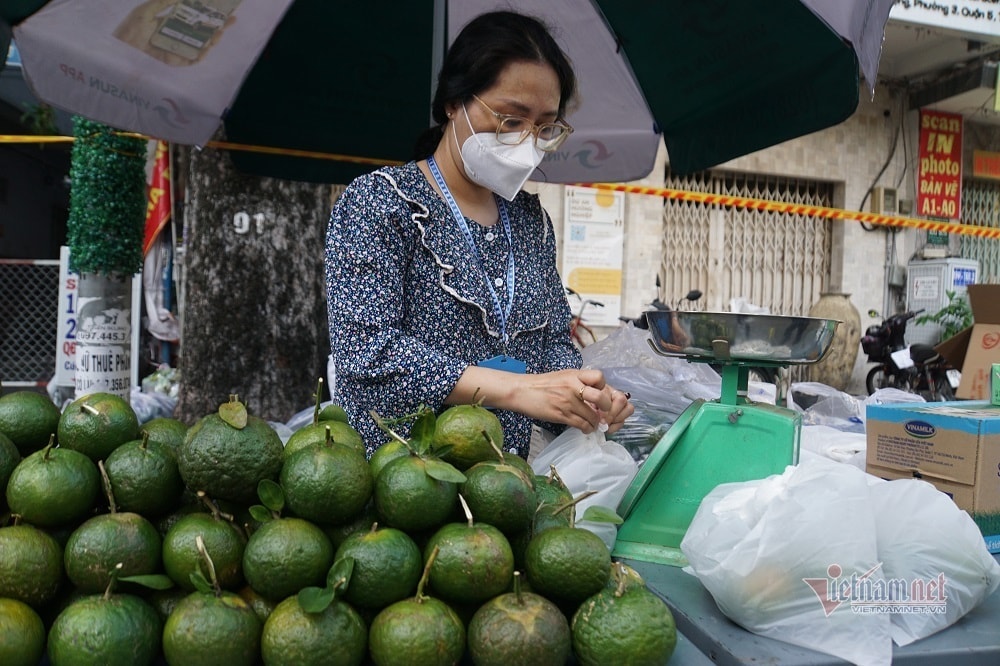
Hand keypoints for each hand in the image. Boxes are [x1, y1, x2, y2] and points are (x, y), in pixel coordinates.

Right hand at [449, 366, 633, 434]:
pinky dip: (587, 429)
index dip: (605, 388)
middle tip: (603, 414)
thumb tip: (596, 395)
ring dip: (596, 423)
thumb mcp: (562, 376)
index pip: (600, 377)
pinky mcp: (561, 414)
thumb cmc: (541, 384)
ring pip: (593, 416)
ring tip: (593, 424)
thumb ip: (578, 382)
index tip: (603, 396)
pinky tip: (585, 429)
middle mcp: (573, 386)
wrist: (520, 391)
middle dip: (606, 409)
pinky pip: (582, 425)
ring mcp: (567, 401)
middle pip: (601, 398)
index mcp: (574, 374)